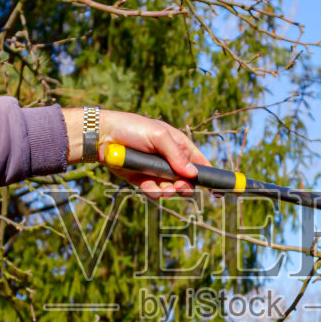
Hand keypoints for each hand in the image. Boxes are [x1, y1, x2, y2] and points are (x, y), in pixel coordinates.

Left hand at [64, 108, 205, 196]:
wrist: (102, 137)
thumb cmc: (132, 128)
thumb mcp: (158, 136)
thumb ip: (176, 155)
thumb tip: (192, 174)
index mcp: (179, 145)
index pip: (199, 162)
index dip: (209, 175)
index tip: (217, 190)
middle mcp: (169, 160)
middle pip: (187, 181)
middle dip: (185, 187)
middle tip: (179, 188)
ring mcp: (155, 171)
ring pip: (170, 190)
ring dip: (169, 192)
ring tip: (163, 189)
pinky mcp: (141, 180)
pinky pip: (153, 192)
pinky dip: (153, 192)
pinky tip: (149, 188)